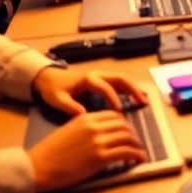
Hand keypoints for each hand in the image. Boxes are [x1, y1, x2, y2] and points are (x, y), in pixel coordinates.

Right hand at [28, 111, 146, 192]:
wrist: (39, 166)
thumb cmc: (50, 150)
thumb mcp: (69, 129)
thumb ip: (85, 127)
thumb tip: (99, 133)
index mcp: (87, 117)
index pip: (113, 116)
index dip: (123, 123)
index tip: (127, 130)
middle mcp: (96, 126)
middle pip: (123, 125)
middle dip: (132, 133)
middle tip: (136, 141)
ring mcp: (99, 141)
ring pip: (127, 137)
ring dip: (137, 144)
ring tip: (140, 150)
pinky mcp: (101, 157)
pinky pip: (125, 152)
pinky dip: (136, 154)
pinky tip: (140, 158)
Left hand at [31, 67, 146, 115]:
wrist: (48, 77)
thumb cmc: (54, 89)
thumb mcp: (58, 99)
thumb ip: (71, 107)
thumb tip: (86, 117)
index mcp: (88, 79)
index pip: (105, 87)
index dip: (113, 99)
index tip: (120, 112)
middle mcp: (98, 75)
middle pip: (120, 79)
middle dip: (132, 89)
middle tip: (142, 102)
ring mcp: (100, 76)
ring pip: (121, 79)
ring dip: (133, 88)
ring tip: (143, 101)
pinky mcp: (101, 80)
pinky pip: (118, 83)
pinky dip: (127, 89)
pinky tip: (133, 99)